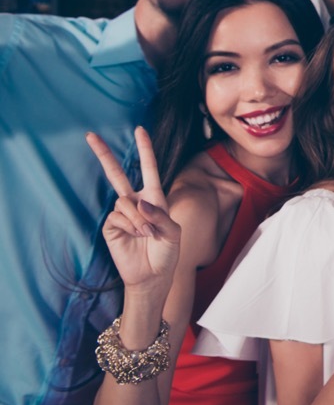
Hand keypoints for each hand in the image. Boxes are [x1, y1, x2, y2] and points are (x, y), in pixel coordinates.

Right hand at [88, 128, 180, 298]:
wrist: (152, 275)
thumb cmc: (167, 253)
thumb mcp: (173, 232)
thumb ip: (159, 214)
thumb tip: (137, 202)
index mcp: (155, 198)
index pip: (149, 168)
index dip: (145, 149)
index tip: (139, 129)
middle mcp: (136, 201)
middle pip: (117, 174)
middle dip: (104, 154)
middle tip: (90, 135)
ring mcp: (121, 213)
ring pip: (124, 202)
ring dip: (138, 218)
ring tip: (146, 233)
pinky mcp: (110, 226)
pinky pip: (117, 216)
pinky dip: (129, 225)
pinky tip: (135, 236)